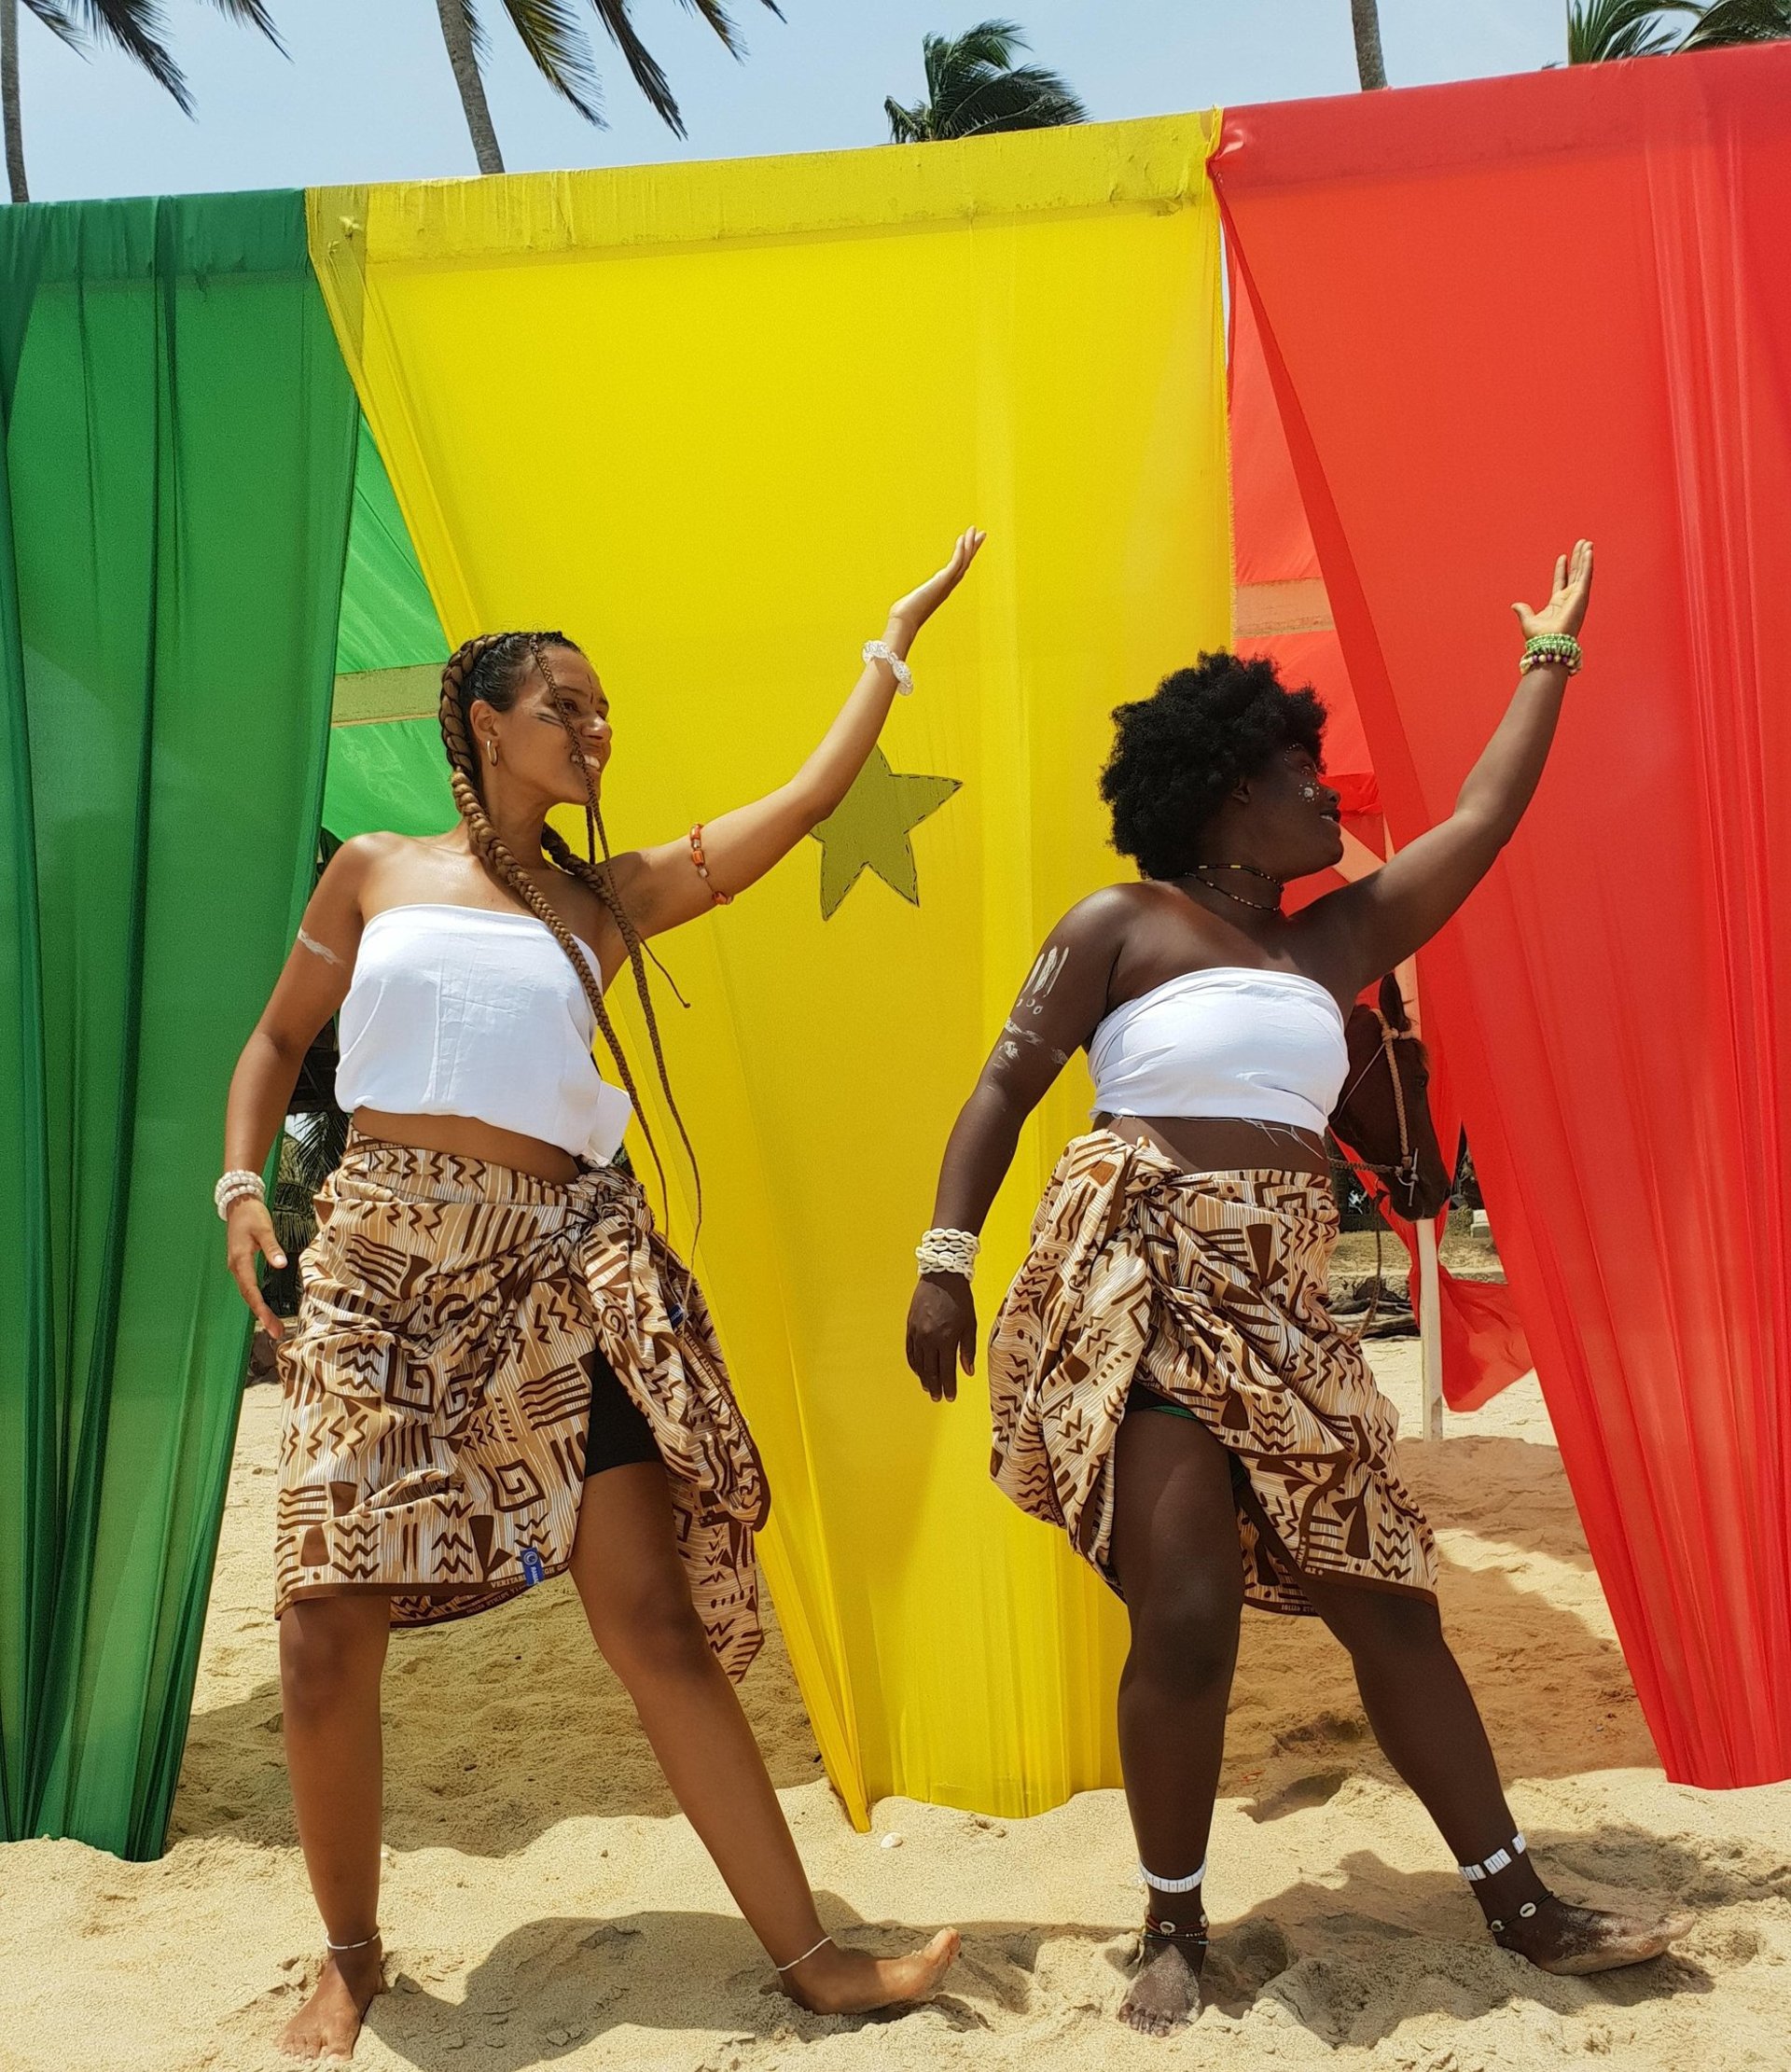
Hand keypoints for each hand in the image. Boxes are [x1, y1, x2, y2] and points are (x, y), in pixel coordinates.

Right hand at [227, 1195, 287, 1339]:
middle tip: (276, 1332)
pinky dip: (256, 1299)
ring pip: (247, 1293)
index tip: (271, 1323)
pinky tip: (264, 1308)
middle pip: (248, 1296)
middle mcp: (236, 1267)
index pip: (251, 1290)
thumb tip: (281, 1265)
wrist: (239, 1204)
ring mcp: (237, 1267)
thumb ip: (272, 1247)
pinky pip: (248, 1286)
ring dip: (259, 1309)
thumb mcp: (264, 1229)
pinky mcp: (241, 1264)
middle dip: (262, 1315)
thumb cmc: (252, 1215)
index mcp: (240, 1261)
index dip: (261, 1308)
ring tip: (273, 1326)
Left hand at [887, 528, 986, 638]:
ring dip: (969, 544)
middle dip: (973, 547)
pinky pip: (956, 562)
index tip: (969, 543)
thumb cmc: (904, 617)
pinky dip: (960, 550)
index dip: (965, 555)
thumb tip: (902, 606)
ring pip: (964, 561)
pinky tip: (962, 537)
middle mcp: (948, 586)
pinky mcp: (942, 581)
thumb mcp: (910, 604)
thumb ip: (912, 601)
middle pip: (965, 563)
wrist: (904, 623)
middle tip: (982, 533)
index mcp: (942, 589)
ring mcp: (946, 584)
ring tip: (973, 529)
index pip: (958, 569)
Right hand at [906, 1272, 977, 1402]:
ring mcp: (917, 1333)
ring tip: (928, 1388)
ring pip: (919, 1363)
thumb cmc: (961, 1300)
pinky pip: (910, 1350)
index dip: (949, 1386)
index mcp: (946, 1339)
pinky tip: (918, 1371)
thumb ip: (968, 1349)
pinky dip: (914, 1363)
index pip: (946, 1370)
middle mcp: (929, 1339)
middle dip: (935, 1386)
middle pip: (930, 1370)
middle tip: (937, 1398)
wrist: (941, 1277)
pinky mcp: (910, 1326)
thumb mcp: (970, 1324)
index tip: (950, 1397)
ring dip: (923, 1378)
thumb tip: (968, 1372)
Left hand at [1513, 538, 1592, 642]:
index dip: (1562, 569)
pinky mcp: (1581, 596)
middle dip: (1578, 558)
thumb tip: (1515, 605)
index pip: (1561, 581)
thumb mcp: (1528, 620)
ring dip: (1585, 557)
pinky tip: (1589, 551)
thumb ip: (1523, 610)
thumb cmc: (1539, 638)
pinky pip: (1586, 576)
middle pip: (1575, 573)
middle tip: (1582, 543)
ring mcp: (1577, 597)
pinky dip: (1588, 563)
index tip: (1562, 556)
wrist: (1548, 644)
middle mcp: (1569, 599)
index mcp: (1557, 604)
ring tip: (1588, 542)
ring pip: (1583, 572)